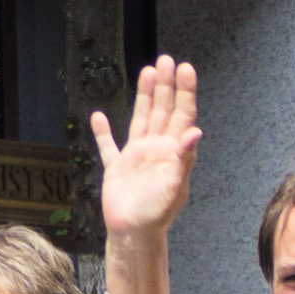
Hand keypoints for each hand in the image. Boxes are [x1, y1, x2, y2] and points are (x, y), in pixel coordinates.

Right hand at [89, 57, 202, 241]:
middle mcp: (157, 150)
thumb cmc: (157, 214)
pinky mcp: (117, 168)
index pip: (181, 115)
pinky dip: (103, 132)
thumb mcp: (174, 185)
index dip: (184, 92)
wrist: (134, 234)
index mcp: (173, 152)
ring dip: (144, 96)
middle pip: (163, 110)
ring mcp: (137, 158)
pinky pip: (108, 146)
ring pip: (141, 119)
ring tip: (147, 72)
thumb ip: (184, 158)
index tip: (185, 68)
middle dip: (166, 85)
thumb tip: (196, 131)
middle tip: (167, 59)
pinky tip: (97, 116)